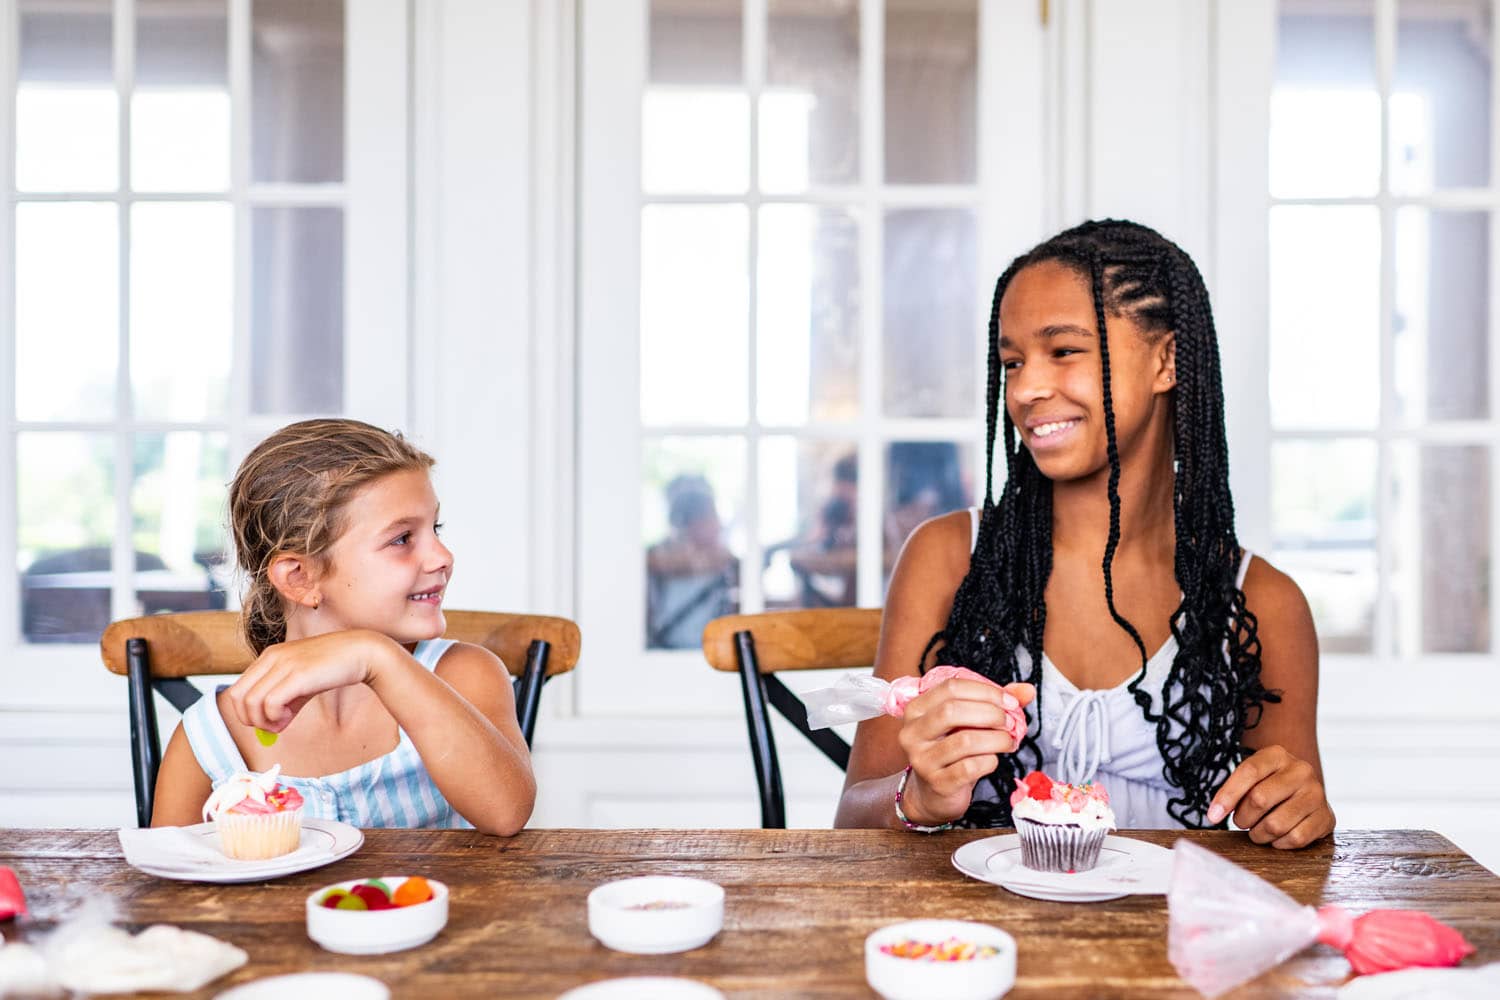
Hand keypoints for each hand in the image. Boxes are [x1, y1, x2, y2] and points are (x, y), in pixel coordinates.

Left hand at [226, 630, 398, 732]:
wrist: (361, 652)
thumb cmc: (333, 668)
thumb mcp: (302, 683)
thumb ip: (284, 702)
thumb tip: (270, 728)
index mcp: (269, 656)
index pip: (237, 690)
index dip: (247, 712)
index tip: (269, 720)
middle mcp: (271, 658)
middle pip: (237, 698)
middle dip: (251, 719)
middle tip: (273, 725)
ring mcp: (282, 665)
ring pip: (250, 703)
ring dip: (264, 721)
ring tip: (285, 720)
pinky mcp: (296, 674)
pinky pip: (270, 703)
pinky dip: (275, 717)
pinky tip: (291, 716)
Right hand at [897, 679, 1035, 824]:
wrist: (933, 794)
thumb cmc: (951, 752)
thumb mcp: (966, 723)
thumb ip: (993, 703)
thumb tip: (1027, 690)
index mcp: (917, 709)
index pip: (951, 687)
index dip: (986, 691)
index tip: (1010, 702)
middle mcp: (913, 732)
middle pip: (952, 710)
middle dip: (990, 713)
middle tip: (1010, 722)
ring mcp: (922, 759)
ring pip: (965, 740)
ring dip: (996, 739)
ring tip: (1007, 742)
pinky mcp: (937, 782)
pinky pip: (970, 767)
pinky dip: (990, 761)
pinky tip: (992, 760)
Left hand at [1209, 744, 1334, 848]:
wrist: (1305, 790)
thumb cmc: (1270, 783)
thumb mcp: (1252, 776)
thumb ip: (1234, 789)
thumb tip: (1215, 814)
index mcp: (1277, 755)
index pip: (1248, 772)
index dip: (1227, 796)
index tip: (1213, 816)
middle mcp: (1301, 771)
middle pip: (1259, 799)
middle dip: (1243, 818)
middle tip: (1241, 822)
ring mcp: (1317, 794)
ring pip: (1276, 824)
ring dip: (1259, 834)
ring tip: (1257, 830)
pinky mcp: (1326, 818)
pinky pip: (1295, 839)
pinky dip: (1279, 843)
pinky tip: (1276, 838)